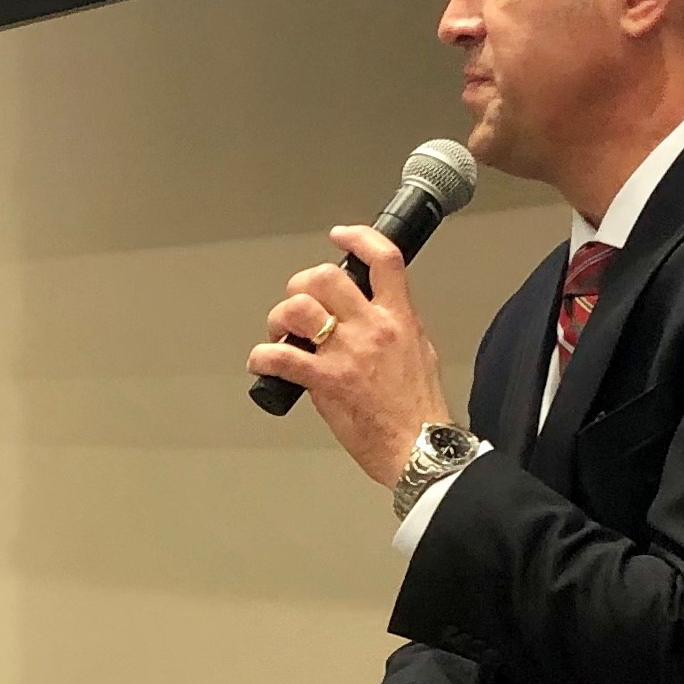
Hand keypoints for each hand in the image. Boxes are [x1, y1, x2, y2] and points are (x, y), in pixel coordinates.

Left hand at [247, 224, 454, 486]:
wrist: (419, 448)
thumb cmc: (420, 409)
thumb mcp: (421, 351)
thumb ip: (397, 326)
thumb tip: (375, 315)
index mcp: (399, 317)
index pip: (384, 259)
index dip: (358, 238)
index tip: (338, 236)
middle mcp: (372, 328)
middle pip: (326, 278)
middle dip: (302, 285)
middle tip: (298, 305)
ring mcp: (347, 353)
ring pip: (299, 309)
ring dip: (280, 318)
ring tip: (280, 334)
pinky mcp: (326, 381)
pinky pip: (281, 357)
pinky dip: (262, 357)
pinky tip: (262, 363)